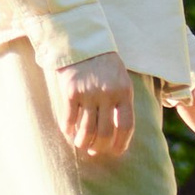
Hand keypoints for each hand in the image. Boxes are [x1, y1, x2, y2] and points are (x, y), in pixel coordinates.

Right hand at [56, 49, 135, 164]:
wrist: (82, 42)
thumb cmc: (104, 64)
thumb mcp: (120, 80)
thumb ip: (121, 102)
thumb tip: (118, 133)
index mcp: (124, 92)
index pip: (126, 126)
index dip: (121, 144)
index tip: (115, 152)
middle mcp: (107, 94)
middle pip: (104, 133)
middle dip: (99, 147)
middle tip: (94, 151)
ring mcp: (88, 93)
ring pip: (86, 131)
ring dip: (83, 143)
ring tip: (81, 144)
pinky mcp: (71, 91)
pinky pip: (69, 119)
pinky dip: (68, 129)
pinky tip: (69, 131)